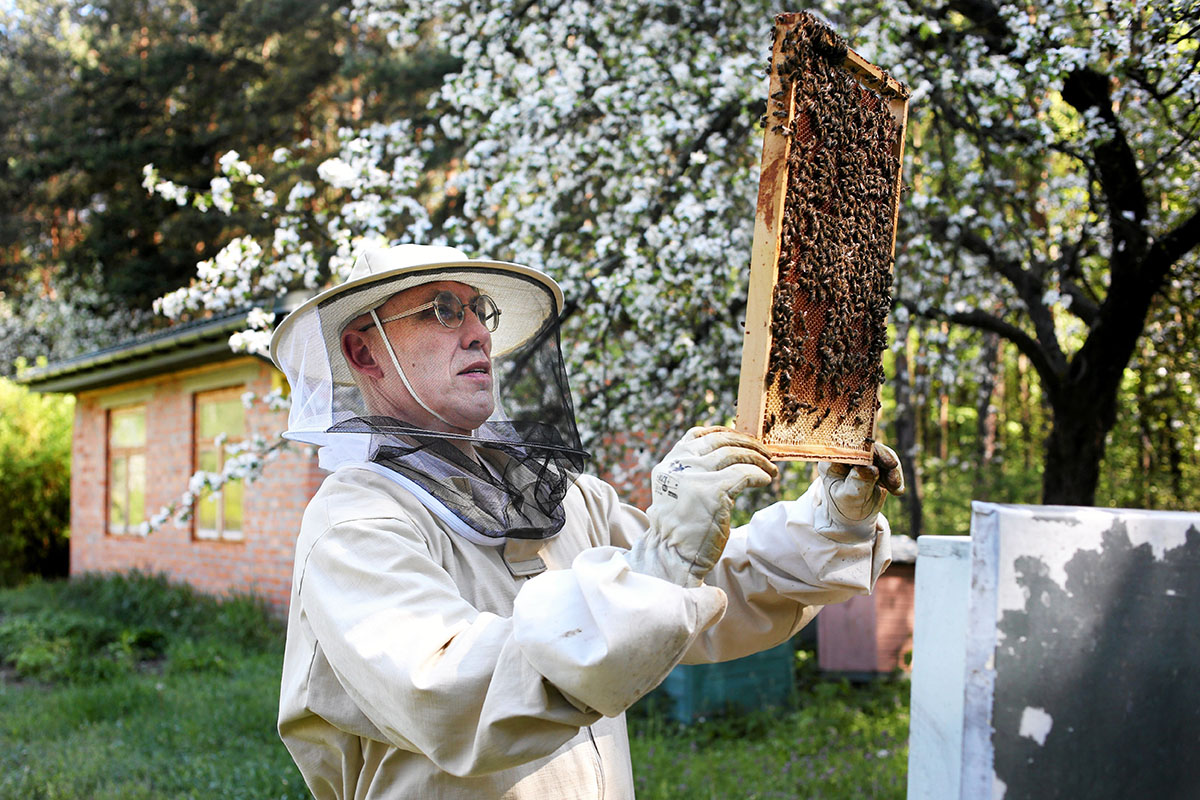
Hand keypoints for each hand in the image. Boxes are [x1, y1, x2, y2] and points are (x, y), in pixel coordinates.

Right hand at [627, 426, 778, 586]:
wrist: (672, 557)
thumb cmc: (679, 530)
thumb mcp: (676, 493)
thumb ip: (690, 474)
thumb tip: (723, 456)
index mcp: (668, 464)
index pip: (698, 435)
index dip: (724, 433)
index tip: (742, 438)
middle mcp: (679, 466)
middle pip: (719, 442)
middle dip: (747, 444)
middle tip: (765, 453)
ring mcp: (695, 477)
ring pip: (734, 455)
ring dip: (758, 458)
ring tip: (771, 468)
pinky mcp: (713, 491)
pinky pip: (744, 474)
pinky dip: (759, 474)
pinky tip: (766, 480)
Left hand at [814, 442, 904, 542]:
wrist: (855, 517)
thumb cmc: (846, 507)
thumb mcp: (850, 497)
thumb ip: (858, 482)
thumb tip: (870, 468)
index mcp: (832, 461)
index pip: (847, 447)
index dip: (863, 449)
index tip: (878, 457)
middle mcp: (846, 455)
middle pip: (867, 446)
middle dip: (883, 456)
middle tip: (893, 466)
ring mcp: (862, 458)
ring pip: (882, 453)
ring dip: (892, 468)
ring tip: (895, 487)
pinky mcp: (876, 462)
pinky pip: (890, 461)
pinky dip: (895, 474)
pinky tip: (896, 490)